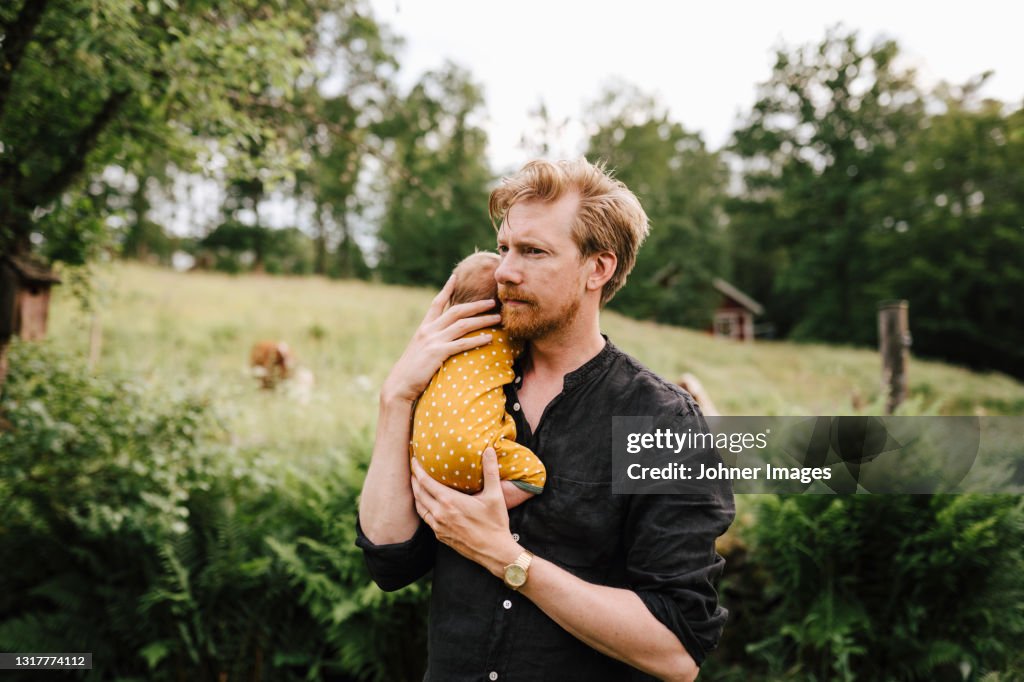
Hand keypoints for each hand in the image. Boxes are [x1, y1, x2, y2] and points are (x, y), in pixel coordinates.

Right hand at [382, 276, 501, 404]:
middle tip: (492, 302)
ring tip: (497, 318)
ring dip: (482, 320)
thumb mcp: (419, 351)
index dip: (446, 289)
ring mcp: (433, 341)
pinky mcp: (437, 353)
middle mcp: (428, 330)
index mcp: (423, 328)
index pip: (436, 303)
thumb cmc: (411, 372)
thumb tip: (440, 341)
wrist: (399, 385)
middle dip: (476, 305)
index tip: (455, 276)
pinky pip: (461, 344)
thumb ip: (430, 343)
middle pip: (456, 311)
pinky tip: (489, 338)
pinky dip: (477, 340)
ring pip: (463, 325)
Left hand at [411, 448, 521, 576]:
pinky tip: (426, 504)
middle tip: (412, 469)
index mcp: (450, 502)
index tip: (413, 460)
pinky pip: (426, 519)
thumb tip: (489, 450)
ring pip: (420, 507)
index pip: (425, 482)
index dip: (417, 469)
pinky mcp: (441, 536)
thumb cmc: (495, 524)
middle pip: (418, 493)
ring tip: (416, 485)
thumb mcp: (495, 496)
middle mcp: (440, 514)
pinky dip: (422, 508)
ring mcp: (439, 527)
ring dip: (416, 495)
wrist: (495, 552)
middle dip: (413, 480)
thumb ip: (490, 471)